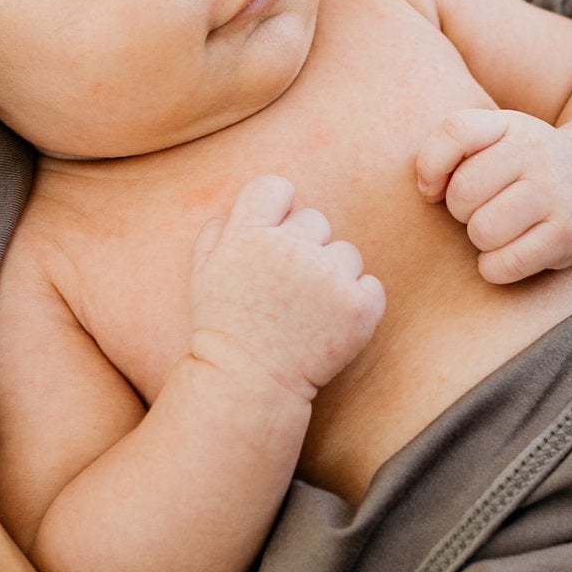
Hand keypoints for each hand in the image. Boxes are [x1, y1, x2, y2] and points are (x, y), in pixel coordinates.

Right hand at [187, 176, 384, 407]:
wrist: (250, 383)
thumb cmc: (224, 327)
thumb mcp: (202, 273)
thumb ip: (219, 230)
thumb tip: (244, 207)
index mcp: (248, 234)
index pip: (276, 187)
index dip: (277, 208)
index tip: (274, 235)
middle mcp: (289, 248)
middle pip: (315, 220)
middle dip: (305, 247)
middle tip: (286, 288)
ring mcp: (328, 277)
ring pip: (346, 252)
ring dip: (332, 275)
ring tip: (307, 311)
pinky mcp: (359, 306)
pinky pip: (370, 284)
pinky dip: (357, 302)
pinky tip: (329, 324)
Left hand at [415, 107, 571, 283]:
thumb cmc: (522, 167)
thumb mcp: (491, 140)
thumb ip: (447, 150)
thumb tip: (427, 190)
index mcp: (509, 125)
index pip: (457, 131)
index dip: (432, 164)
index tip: (436, 187)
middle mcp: (537, 152)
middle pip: (463, 193)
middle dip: (461, 211)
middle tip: (482, 209)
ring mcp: (556, 192)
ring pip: (483, 231)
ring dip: (480, 241)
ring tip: (498, 230)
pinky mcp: (567, 233)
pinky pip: (505, 264)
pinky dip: (495, 267)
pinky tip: (507, 255)